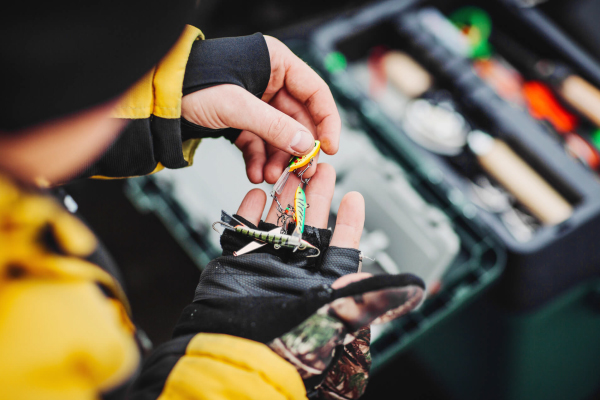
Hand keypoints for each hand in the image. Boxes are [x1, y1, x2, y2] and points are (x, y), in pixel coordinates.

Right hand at [175, 164, 424, 397]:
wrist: (243, 344)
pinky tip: (256, 192)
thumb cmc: (293, 330)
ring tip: (292, 171)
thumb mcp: (344, 306)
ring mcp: (265, 265)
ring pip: (277, 222)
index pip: (341, 246)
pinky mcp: (238, 263)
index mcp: (322, 280)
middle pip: (308, 225)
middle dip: (315, 195)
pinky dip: (249, 211)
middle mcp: (296, 271)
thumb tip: (417, 287)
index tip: (355, 196)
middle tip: (320, 168)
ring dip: (285, 196)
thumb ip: (376, 291)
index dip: (349, 221)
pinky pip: (243, 231)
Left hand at [181, 36, 340, 183]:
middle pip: (298, 119)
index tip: (328, 149)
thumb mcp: (236, 106)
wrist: (157, 99)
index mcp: (276, 63)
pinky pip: (258, 142)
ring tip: (272, 177)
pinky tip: (255, 173)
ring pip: (278, 134)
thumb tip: (306, 145)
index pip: (315, 92)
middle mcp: (269, 81)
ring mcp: (255, 102)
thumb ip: (274, 126)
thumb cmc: (192, 85)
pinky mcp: (241, 119)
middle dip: (297, 148)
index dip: (326, 121)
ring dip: (277, 158)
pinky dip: (258, 159)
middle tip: (301, 172)